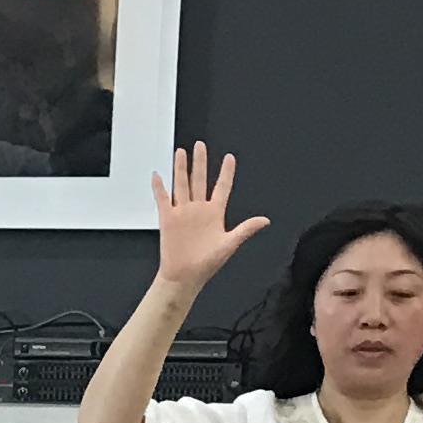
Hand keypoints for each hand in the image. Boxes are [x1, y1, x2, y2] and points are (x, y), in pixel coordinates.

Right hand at [150, 141, 264, 291]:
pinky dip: (159, 187)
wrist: (185, 276)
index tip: (229, 158)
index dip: (226, 172)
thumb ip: (246, 229)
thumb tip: (265, 220)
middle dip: (199, 162)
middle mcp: (198, 210)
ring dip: (180, 169)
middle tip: (199, 145)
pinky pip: (163, 199)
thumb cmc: (207, 263)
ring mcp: (183, 213)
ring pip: (181, 185)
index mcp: (215, 213)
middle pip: (199, 180)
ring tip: (180, 152)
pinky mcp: (168, 219)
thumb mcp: (230, 244)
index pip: (221, 187)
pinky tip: (158, 175)